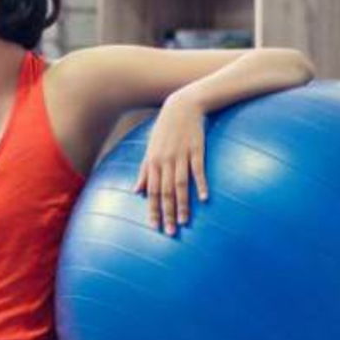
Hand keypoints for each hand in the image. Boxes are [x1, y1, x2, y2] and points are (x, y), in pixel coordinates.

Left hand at [132, 94, 209, 235]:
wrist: (182, 107)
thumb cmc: (164, 130)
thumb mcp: (150, 149)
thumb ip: (143, 171)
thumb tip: (135, 191)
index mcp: (153, 163)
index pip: (151, 191)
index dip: (152, 209)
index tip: (154, 227)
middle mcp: (165, 161)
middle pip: (164, 192)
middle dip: (166, 213)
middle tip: (170, 232)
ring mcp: (181, 156)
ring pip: (180, 185)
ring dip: (182, 205)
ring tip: (185, 221)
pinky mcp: (196, 149)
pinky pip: (198, 170)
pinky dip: (201, 184)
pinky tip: (204, 198)